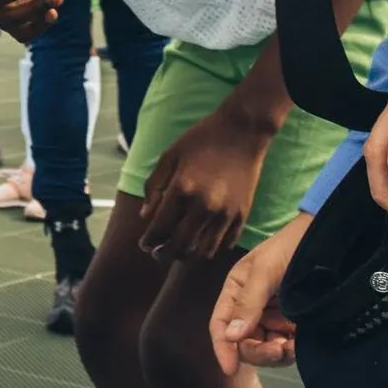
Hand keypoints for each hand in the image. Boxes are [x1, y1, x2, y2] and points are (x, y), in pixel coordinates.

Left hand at [138, 106, 273, 262]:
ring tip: (178, 252)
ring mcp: (225, 213)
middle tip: (157, 254)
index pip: (160, 229)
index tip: (144, 244)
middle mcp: (204, 206)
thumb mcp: (169, 156)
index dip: (149, 241)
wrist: (242, 130)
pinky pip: (224, 244)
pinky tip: (201, 242)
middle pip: (180, 246)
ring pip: (203, 251)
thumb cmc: (201, 139)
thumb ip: (153, 187)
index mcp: (182, 190)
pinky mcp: (242, 215)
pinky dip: (210, 248)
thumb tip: (145, 217)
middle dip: (164, 254)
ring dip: (187, 256)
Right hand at [210, 212, 310, 373]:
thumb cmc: (289, 248)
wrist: (326, 239)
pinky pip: (285, 345)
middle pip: (244, 342)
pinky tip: (299, 344)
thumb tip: (231, 336)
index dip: (223, 347)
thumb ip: (248, 302)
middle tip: (278, 350)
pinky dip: (290, 349)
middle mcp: (251, 307)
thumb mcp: (265, 270)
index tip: (231, 370)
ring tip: (293, 346)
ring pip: (265, 347)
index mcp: (236, 290)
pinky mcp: (292, 322)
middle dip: (258, 351)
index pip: (221, 324)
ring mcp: (272, 316)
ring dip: (276, 353)